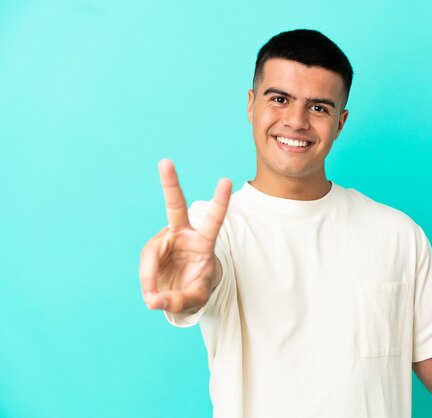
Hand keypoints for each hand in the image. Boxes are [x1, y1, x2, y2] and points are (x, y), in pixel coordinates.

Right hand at [139, 159, 231, 312]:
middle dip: (170, 184)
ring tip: (154, 299)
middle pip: (175, 206)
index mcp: (203, 242)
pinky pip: (145, 267)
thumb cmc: (196, 288)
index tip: (227, 180)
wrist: (182, 291)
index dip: (220, 202)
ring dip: (150, 278)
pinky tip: (152, 296)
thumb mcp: (196, 298)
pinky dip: (147, 284)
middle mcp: (183, 234)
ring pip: (152, 254)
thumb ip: (180, 300)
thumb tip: (154, 301)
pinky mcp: (151, 250)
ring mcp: (165, 240)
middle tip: (165, 162)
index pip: (214, 220)